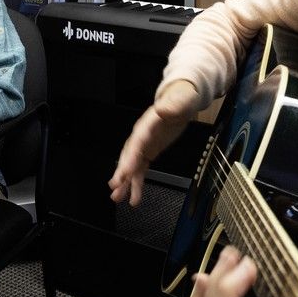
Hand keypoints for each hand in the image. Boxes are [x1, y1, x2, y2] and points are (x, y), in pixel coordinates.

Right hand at [109, 79, 198, 205]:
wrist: (182, 101)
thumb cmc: (181, 98)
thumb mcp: (181, 99)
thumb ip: (173, 104)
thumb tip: (163, 109)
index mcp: (147, 124)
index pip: (137, 142)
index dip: (130, 157)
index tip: (125, 171)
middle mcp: (141, 136)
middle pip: (129, 155)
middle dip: (122, 172)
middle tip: (115, 187)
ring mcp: (144, 145)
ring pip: (132, 166)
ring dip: (125, 183)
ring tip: (118, 198)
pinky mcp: (149, 152)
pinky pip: (140, 169)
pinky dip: (137, 183)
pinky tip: (134, 197)